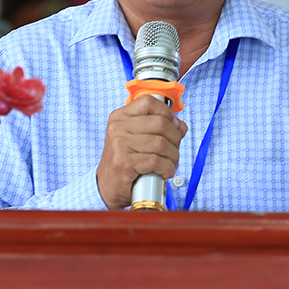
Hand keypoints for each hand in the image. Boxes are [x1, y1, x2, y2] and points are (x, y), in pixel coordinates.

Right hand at [96, 95, 187, 209]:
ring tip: (171, 164)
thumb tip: (181, 126)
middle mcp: (117, 127)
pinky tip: (166, 172)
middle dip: (175, 139)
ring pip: (161, 144)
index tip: (174, 127)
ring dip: (173, 157)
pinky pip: (155, 160)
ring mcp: (119, 144)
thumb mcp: (137, 139)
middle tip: (174, 151)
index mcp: (120, 116)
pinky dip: (167, 168)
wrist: (107, 186)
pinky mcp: (123, 162)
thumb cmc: (125, 162)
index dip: (167, 113)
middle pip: (160, 123)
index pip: (148, 102)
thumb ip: (158, 129)